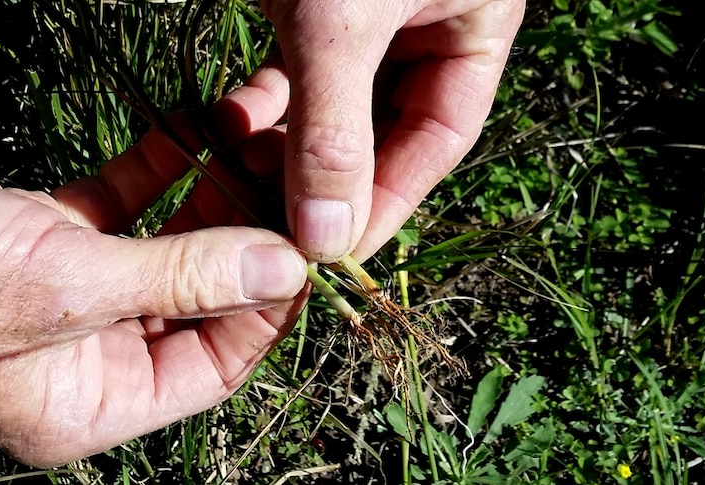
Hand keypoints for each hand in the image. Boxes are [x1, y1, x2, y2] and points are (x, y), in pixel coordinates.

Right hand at [0, 64, 305, 466]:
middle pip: (198, 299)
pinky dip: (160, 165)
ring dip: (212, 189)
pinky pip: (125, 202)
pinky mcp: (47, 235)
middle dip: (246, 233)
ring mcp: (67, 291)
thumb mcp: (61, 286)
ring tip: (256, 132)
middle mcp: (84, 354)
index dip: (266, 305)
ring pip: (167, 243)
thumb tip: (283, 272)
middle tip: (291, 172)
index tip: (303, 244)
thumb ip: (178, 279)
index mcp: (88, 402)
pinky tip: (198, 124)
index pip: (214, 363)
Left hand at [261, 0, 524, 261]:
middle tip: (286, 222)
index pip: (441, 135)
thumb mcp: (340, 27)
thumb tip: (326, 240)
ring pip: (334, 105)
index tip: (341, 251)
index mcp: (473, 21)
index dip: (391, 198)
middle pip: (385, 129)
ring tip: (246, 168)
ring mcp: (368, 16)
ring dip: (289, 143)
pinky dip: (263, 102)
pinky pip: (292, 69)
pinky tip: (231, 124)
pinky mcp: (310, 6)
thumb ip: (334, 129)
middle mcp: (427, 23)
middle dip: (332, 174)